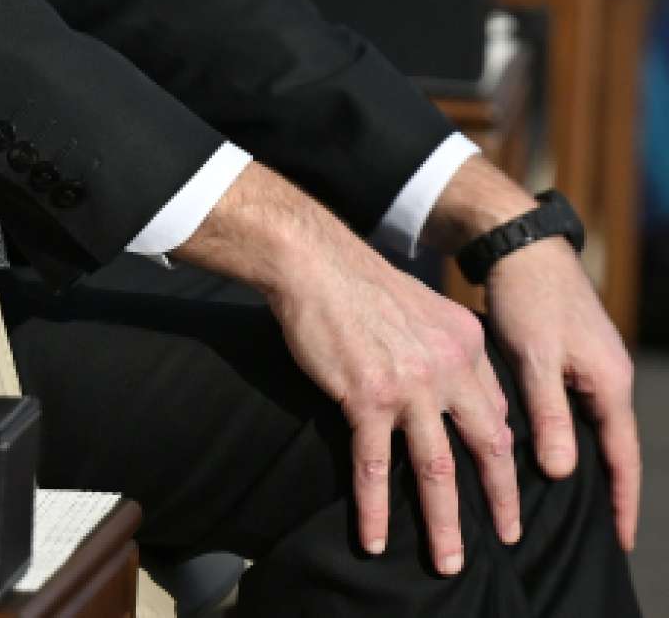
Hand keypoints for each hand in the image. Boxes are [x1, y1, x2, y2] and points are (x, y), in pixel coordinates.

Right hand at [175, 165, 518, 573]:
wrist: (316, 263)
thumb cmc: (364, 285)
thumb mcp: (427, 308)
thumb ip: (453, 352)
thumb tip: (472, 400)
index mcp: (467, 343)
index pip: (496, 410)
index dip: (501, 452)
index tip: (503, 485)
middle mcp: (448, 367)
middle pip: (485, 446)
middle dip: (500, 500)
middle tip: (508, 537)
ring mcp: (409, 385)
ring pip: (436, 469)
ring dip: (444, 523)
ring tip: (449, 562)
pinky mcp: (366, 397)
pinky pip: (373, 466)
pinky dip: (375, 509)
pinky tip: (375, 540)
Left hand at [423, 153, 638, 551]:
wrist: (518, 243)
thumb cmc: (527, 298)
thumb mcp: (535, 359)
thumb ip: (551, 416)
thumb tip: (564, 473)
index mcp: (609, 382)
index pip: (622, 456)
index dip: (621, 501)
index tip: (620, 541)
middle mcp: (608, 375)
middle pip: (613, 445)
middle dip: (607, 488)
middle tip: (597, 532)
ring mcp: (591, 363)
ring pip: (592, 425)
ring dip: (586, 461)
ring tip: (574, 502)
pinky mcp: (570, 352)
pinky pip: (576, 405)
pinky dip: (568, 432)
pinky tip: (550, 448)